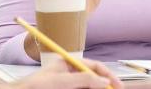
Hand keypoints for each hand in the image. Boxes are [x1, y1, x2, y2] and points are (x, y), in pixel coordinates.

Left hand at [0, 58, 122, 88]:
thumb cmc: (33, 86)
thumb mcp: (60, 82)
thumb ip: (83, 80)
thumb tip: (103, 82)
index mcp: (68, 63)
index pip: (94, 66)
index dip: (107, 75)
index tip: (117, 85)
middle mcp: (68, 73)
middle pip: (92, 79)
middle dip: (102, 86)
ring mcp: (66, 85)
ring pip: (87, 87)